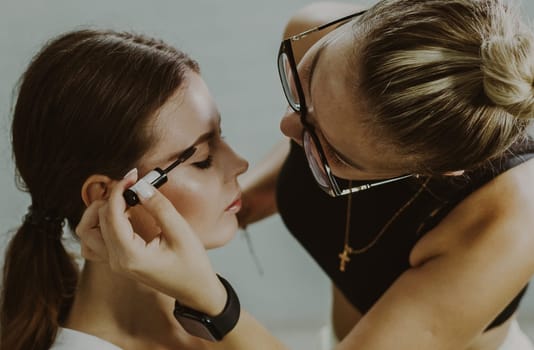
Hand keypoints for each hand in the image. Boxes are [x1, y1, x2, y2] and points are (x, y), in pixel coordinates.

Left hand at [76, 170, 226, 314]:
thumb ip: (159, 207)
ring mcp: (115, 264)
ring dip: (100, 213)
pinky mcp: (118, 262)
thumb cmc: (192, 265)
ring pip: (88, 233)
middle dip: (111, 198)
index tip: (132, 176)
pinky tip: (120, 218)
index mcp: (130, 256)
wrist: (196, 289)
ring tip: (122, 202)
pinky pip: (95, 243)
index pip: (111, 216)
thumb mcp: (180, 232)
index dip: (119, 191)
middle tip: (132, 186)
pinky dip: (100, 227)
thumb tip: (142, 186)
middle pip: (96, 222)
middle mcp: (117, 261)